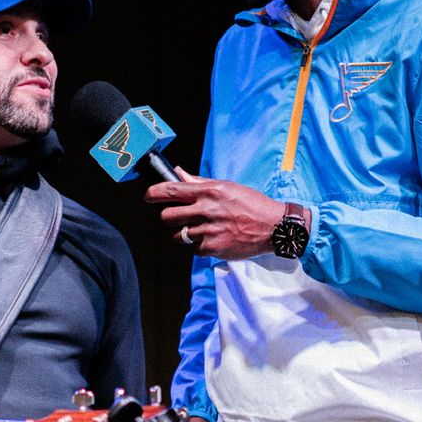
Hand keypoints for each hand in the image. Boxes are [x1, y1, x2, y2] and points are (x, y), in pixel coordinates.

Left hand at [144, 168, 288, 257]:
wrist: (273, 226)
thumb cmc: (251, 204)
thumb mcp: (227, 187)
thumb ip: (199, 183)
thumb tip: (179, 173)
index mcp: (209, 192)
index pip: (171, 190)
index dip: (154, 194)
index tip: (148, 196)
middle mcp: (206, 210)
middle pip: (168, 216)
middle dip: (169, 218)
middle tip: (180, 218)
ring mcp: (209, 230)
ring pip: (180, 234)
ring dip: (187, 233)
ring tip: (205, 229)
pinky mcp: (213, 247)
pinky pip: (195, 248)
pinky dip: (202, 245)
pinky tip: (216, 239)